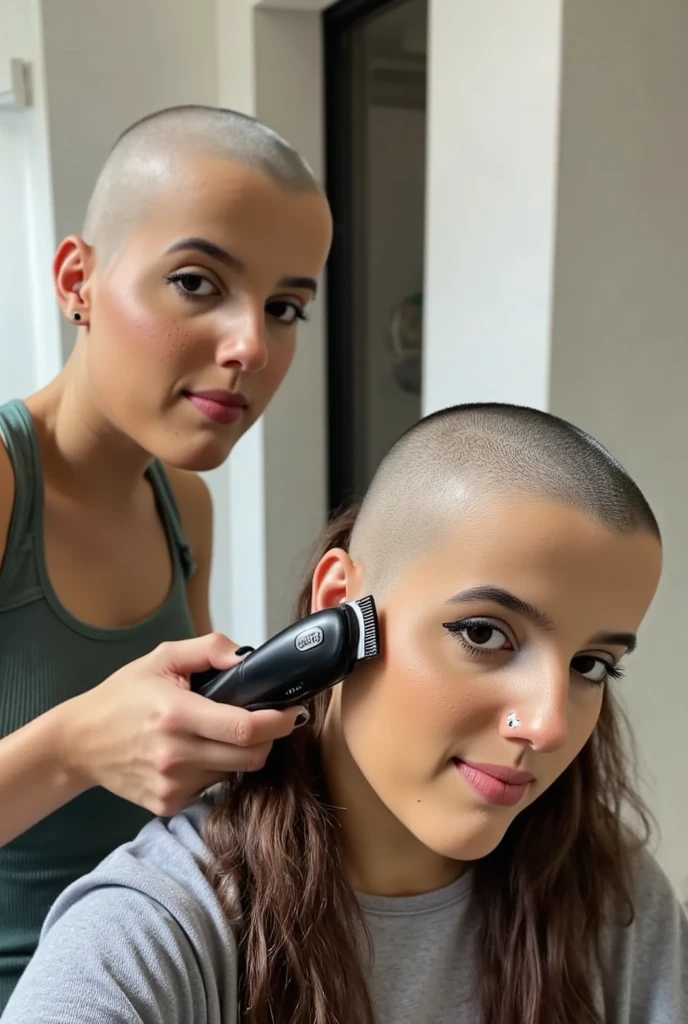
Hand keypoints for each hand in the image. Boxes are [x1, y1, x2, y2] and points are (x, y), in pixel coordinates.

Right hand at [56, 634, 306, 815]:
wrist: (80, 742)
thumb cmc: (123, 695)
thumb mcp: (163, 658)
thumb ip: (209, 649)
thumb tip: (248, 658)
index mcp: (177, 715)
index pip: (245, 728)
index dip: (278, 721)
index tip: (293, 712)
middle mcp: (176, 756)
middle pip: (251, 757)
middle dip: (268, 739)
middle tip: (265, 721)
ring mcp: (172, 786)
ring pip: (234, 773)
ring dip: (239, 754)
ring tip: (219, 734)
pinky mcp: (168, 805)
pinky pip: (212, 788)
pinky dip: (215, 770)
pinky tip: (196, 753)